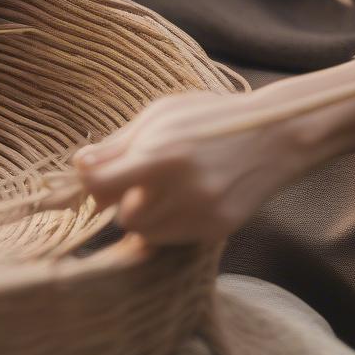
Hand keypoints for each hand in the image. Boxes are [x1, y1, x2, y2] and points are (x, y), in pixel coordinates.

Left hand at [74, 58, 354, 244]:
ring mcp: (201, 214)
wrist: (274, 135)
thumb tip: (79, 165)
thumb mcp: (161, 116)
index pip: (99, 186)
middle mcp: (182, 189)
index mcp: (163, 154)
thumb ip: (119, 144)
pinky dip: (168, 222)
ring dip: (144, 213)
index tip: (94, 169)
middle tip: (141, 175)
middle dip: (123, 198)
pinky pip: (170, 238)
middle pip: (122, 215)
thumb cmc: (210, 118)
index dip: (90, 180)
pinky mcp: (216, 230)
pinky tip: (186, 197)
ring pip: (144, 232)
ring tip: (165, 186)